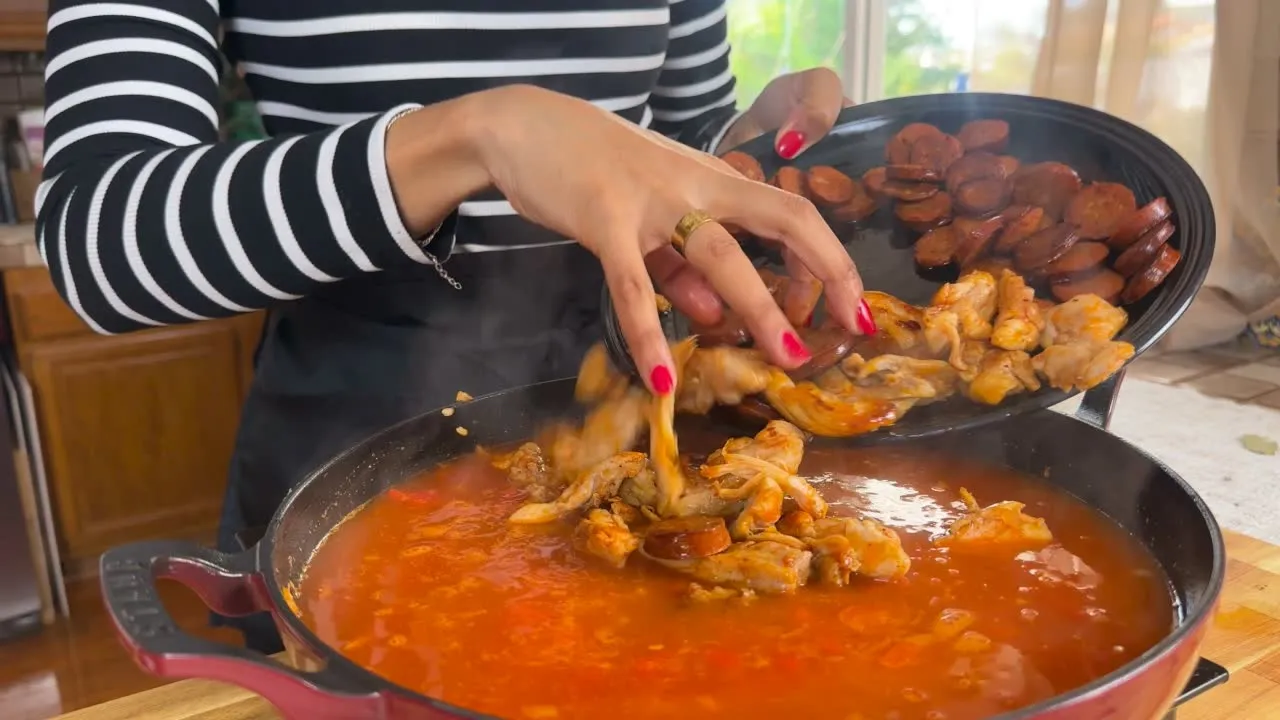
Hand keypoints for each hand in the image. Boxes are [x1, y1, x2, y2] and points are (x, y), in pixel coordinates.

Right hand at [439, 85, 867, 393]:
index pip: (792, 212)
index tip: (853, 306)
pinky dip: (648, 334)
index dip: (830, 257)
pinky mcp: (603, 219)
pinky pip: (630, 283)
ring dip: (758, 306)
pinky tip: (661, 381)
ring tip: (786, 358)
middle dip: (824, 272)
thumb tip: (716, 315)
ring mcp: (652, 200)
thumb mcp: (649, 216)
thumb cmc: (592, 170)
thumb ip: (680, 266)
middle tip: (850, 329)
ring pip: (718, 253)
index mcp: (712, 180)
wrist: (523, 127)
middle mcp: (696, 184)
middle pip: (780, 220)